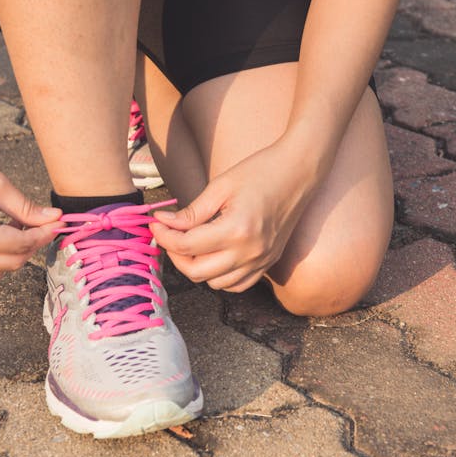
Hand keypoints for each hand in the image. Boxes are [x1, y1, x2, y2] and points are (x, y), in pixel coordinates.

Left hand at [150, 141, 320, 292]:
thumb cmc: (260, 171)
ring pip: (215, 284)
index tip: (156, 223)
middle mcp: (250, 252)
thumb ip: (191, 212)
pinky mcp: (268, 263)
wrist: (299, 171)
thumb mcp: (220, 187)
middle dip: (175, 255)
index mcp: (236, 230)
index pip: (187, 246)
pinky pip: (237, 285)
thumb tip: (163, 223)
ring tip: (191, 244)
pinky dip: (220, 277)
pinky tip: (213, 256)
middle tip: (169, 234)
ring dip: (197, 267)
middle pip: (197, 272)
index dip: (164, 236)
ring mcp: (262, 261)